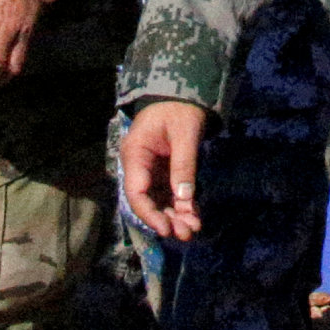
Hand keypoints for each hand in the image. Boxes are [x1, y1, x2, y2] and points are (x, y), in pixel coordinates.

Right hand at [122, 100, 210, 239]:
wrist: (184, 95)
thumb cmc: (180, 109)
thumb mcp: (185, 133)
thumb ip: (184, 164)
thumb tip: (185, 197)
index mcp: (135, 154)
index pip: (136, 192)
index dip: (149, 214)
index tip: (166, 228)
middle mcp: (139, 166)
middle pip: (148, 201)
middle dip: (167, 219)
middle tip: (187, 233)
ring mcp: (151, 171)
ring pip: (160, 201)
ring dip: (176, 216)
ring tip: (194, 229)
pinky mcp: (164, 173)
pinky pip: (171, 194)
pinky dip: (182, 206)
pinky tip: (195, 217)